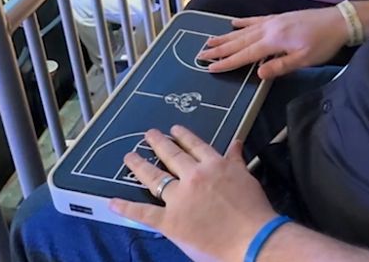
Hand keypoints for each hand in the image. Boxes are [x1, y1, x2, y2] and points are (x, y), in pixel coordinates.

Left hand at [112, 126, 276, 261]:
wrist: (252, 238)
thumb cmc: (255, 212)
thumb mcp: (248, 179)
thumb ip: (237, 162)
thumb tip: (236, 144)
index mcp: (215, 166)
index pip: (195, 146)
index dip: (183, 136)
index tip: (174, 130)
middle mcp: (194, 176)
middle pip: (172, 156)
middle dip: (158, 143)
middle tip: (148, 135)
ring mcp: (180, 198)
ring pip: (154, 177)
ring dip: (140, 166)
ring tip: (130, 157)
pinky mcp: (170, 221)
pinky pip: (144, 212)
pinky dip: (126, 208)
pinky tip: (113, 202)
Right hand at [202, 6, 348, 79]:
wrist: (339, 20)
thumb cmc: (323, 43)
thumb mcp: (304, 59)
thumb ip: (280, 66)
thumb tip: (258, 74)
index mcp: (274, 41)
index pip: (245, 54)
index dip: (227, 62)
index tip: (210, 67)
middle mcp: (269, 28)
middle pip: (239, 41)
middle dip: (219, 49)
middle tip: (200, 54)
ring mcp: (273, 21)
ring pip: (243, 30)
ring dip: (225, 36)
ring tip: (209, 40)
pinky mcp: (279, 17)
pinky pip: (255, 19)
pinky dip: (242, 21)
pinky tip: (233, 23)